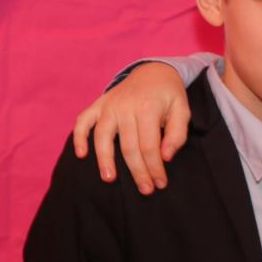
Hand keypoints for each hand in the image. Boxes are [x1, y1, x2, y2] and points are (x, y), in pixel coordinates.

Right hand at [72, 63, 190, 193]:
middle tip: (145, 189)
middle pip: (128, 146)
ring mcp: (109, 105)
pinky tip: (81, 154)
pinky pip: (83, 121)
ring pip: (103, 136)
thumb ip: (177, 134)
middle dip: (137, 171)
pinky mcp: (98, 104)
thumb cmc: (169, 95)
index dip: (154, 167)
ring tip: (109, 179)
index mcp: (148, 108)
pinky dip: (79, 137)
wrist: (153, 71)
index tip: (159, 183)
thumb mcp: (182, 110)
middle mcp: (125, 106)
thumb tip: (165, 156)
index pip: (149, 146)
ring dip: (104, 159)